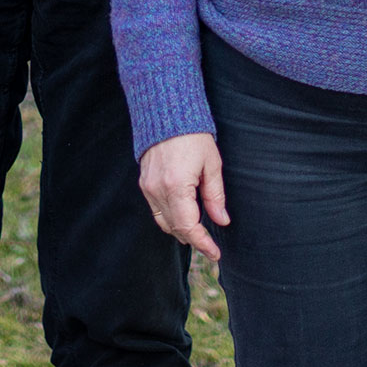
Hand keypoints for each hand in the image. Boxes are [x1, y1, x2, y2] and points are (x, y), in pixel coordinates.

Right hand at [138, 132, 227, 261]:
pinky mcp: (144, 183)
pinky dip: (169, 218)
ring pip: (163, 222)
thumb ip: (215, 196)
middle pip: (175, 228)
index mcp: (177, 186)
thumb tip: (222, 221)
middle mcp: (158, 190)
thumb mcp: (212, 164)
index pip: (188, 227)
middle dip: (194, 240)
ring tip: (198, 234)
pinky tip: (183, 217)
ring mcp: (148, 187)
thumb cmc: (193, 135)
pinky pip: (155, 210)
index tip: (215, 253)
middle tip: (210, 247)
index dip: (203, 243)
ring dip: (180, 230)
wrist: (166, 112)